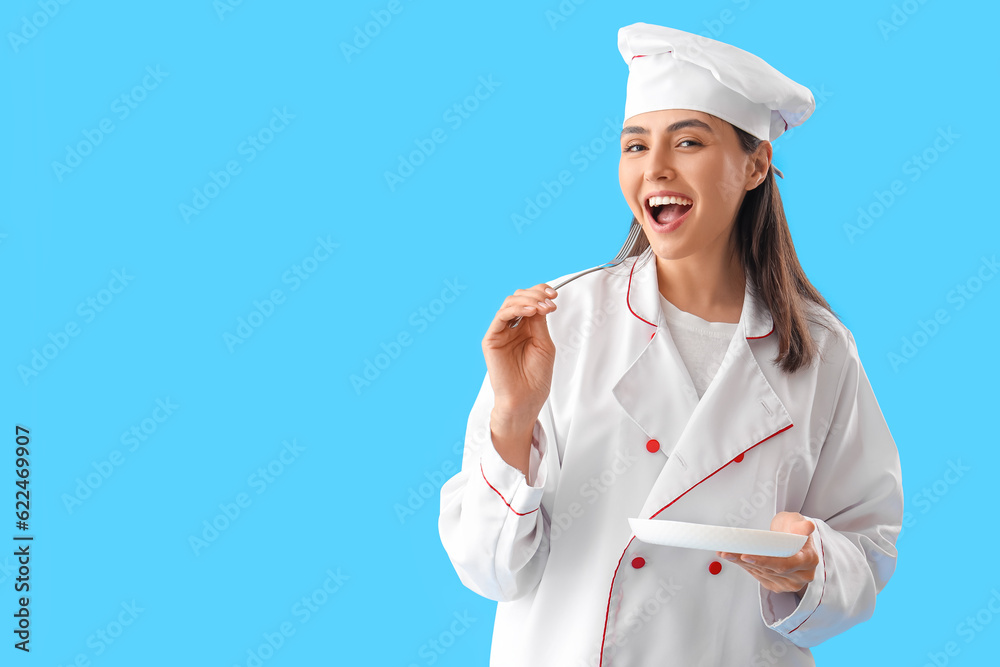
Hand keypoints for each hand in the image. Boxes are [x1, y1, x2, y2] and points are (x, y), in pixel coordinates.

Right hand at [482, 283, 558, 422]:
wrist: (525, 399)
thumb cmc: (535, 377)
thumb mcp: (544, 344)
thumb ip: (539, 322)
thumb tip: (540, 301)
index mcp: (525, 328)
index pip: (530, 301)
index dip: (541, 293)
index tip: (555, 295)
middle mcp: (512, 327)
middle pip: (519, 298)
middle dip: (536, 294)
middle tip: (550, 301)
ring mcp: (501, 332)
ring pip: (510, 303)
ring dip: (528, 300)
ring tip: (542, 307)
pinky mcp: (491, 339)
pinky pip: (501, 317)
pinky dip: (516, 309)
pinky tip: (531, 312)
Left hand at [716, 512, 818, 594]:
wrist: (792, 539)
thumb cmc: (794, 529)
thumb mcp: (797, 521)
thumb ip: (801, 525)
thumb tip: (807, 527)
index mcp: (809, 559)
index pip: (785, 564)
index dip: (764, 561)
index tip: (746, 555)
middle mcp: (801, 575)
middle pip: (769, 569)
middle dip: (745, 560)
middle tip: (727, 551)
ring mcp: (789, 583)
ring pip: (760, 573)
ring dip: (740, 563)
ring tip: (725, 552)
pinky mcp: (777, 585)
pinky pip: (757, 576)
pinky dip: (744, 566)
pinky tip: (733, 558)